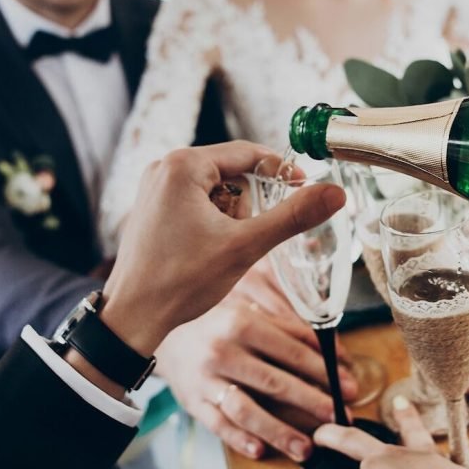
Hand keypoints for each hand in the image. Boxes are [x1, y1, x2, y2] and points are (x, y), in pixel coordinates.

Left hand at [100, 142, 344, 355]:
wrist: (132, 316)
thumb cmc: (181, 280)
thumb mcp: (246, 246)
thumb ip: (293, 216)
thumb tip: (335, 193)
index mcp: (183, 165)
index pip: (248, 153)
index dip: (281, 171)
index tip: (304, 189)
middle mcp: (164, 168)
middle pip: (232, 172)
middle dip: (248, 206)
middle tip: (243, 238)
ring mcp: (155, 188)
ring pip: (217, 190)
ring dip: (231, 218)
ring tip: (220, 249)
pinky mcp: (153, 208)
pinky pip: (197, 203)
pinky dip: (214, 223)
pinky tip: (207, 251)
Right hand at [156, 297, 357, 460]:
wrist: (165, 336)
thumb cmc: (220, 326)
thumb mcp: (252, 316)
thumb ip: (291, 331)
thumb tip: (336, 352)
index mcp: (243, 324)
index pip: (293, 352)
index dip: (325, 372)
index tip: (350, 387)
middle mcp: (224, 351)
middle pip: (275, 383)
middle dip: (313, 403)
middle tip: (340, 419)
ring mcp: (206, 379)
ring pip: (247, 410)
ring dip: (279, 431)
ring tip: (306, 448)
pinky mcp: (193, 402)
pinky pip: (218, 425)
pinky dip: (239, 439)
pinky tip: (261, 451)